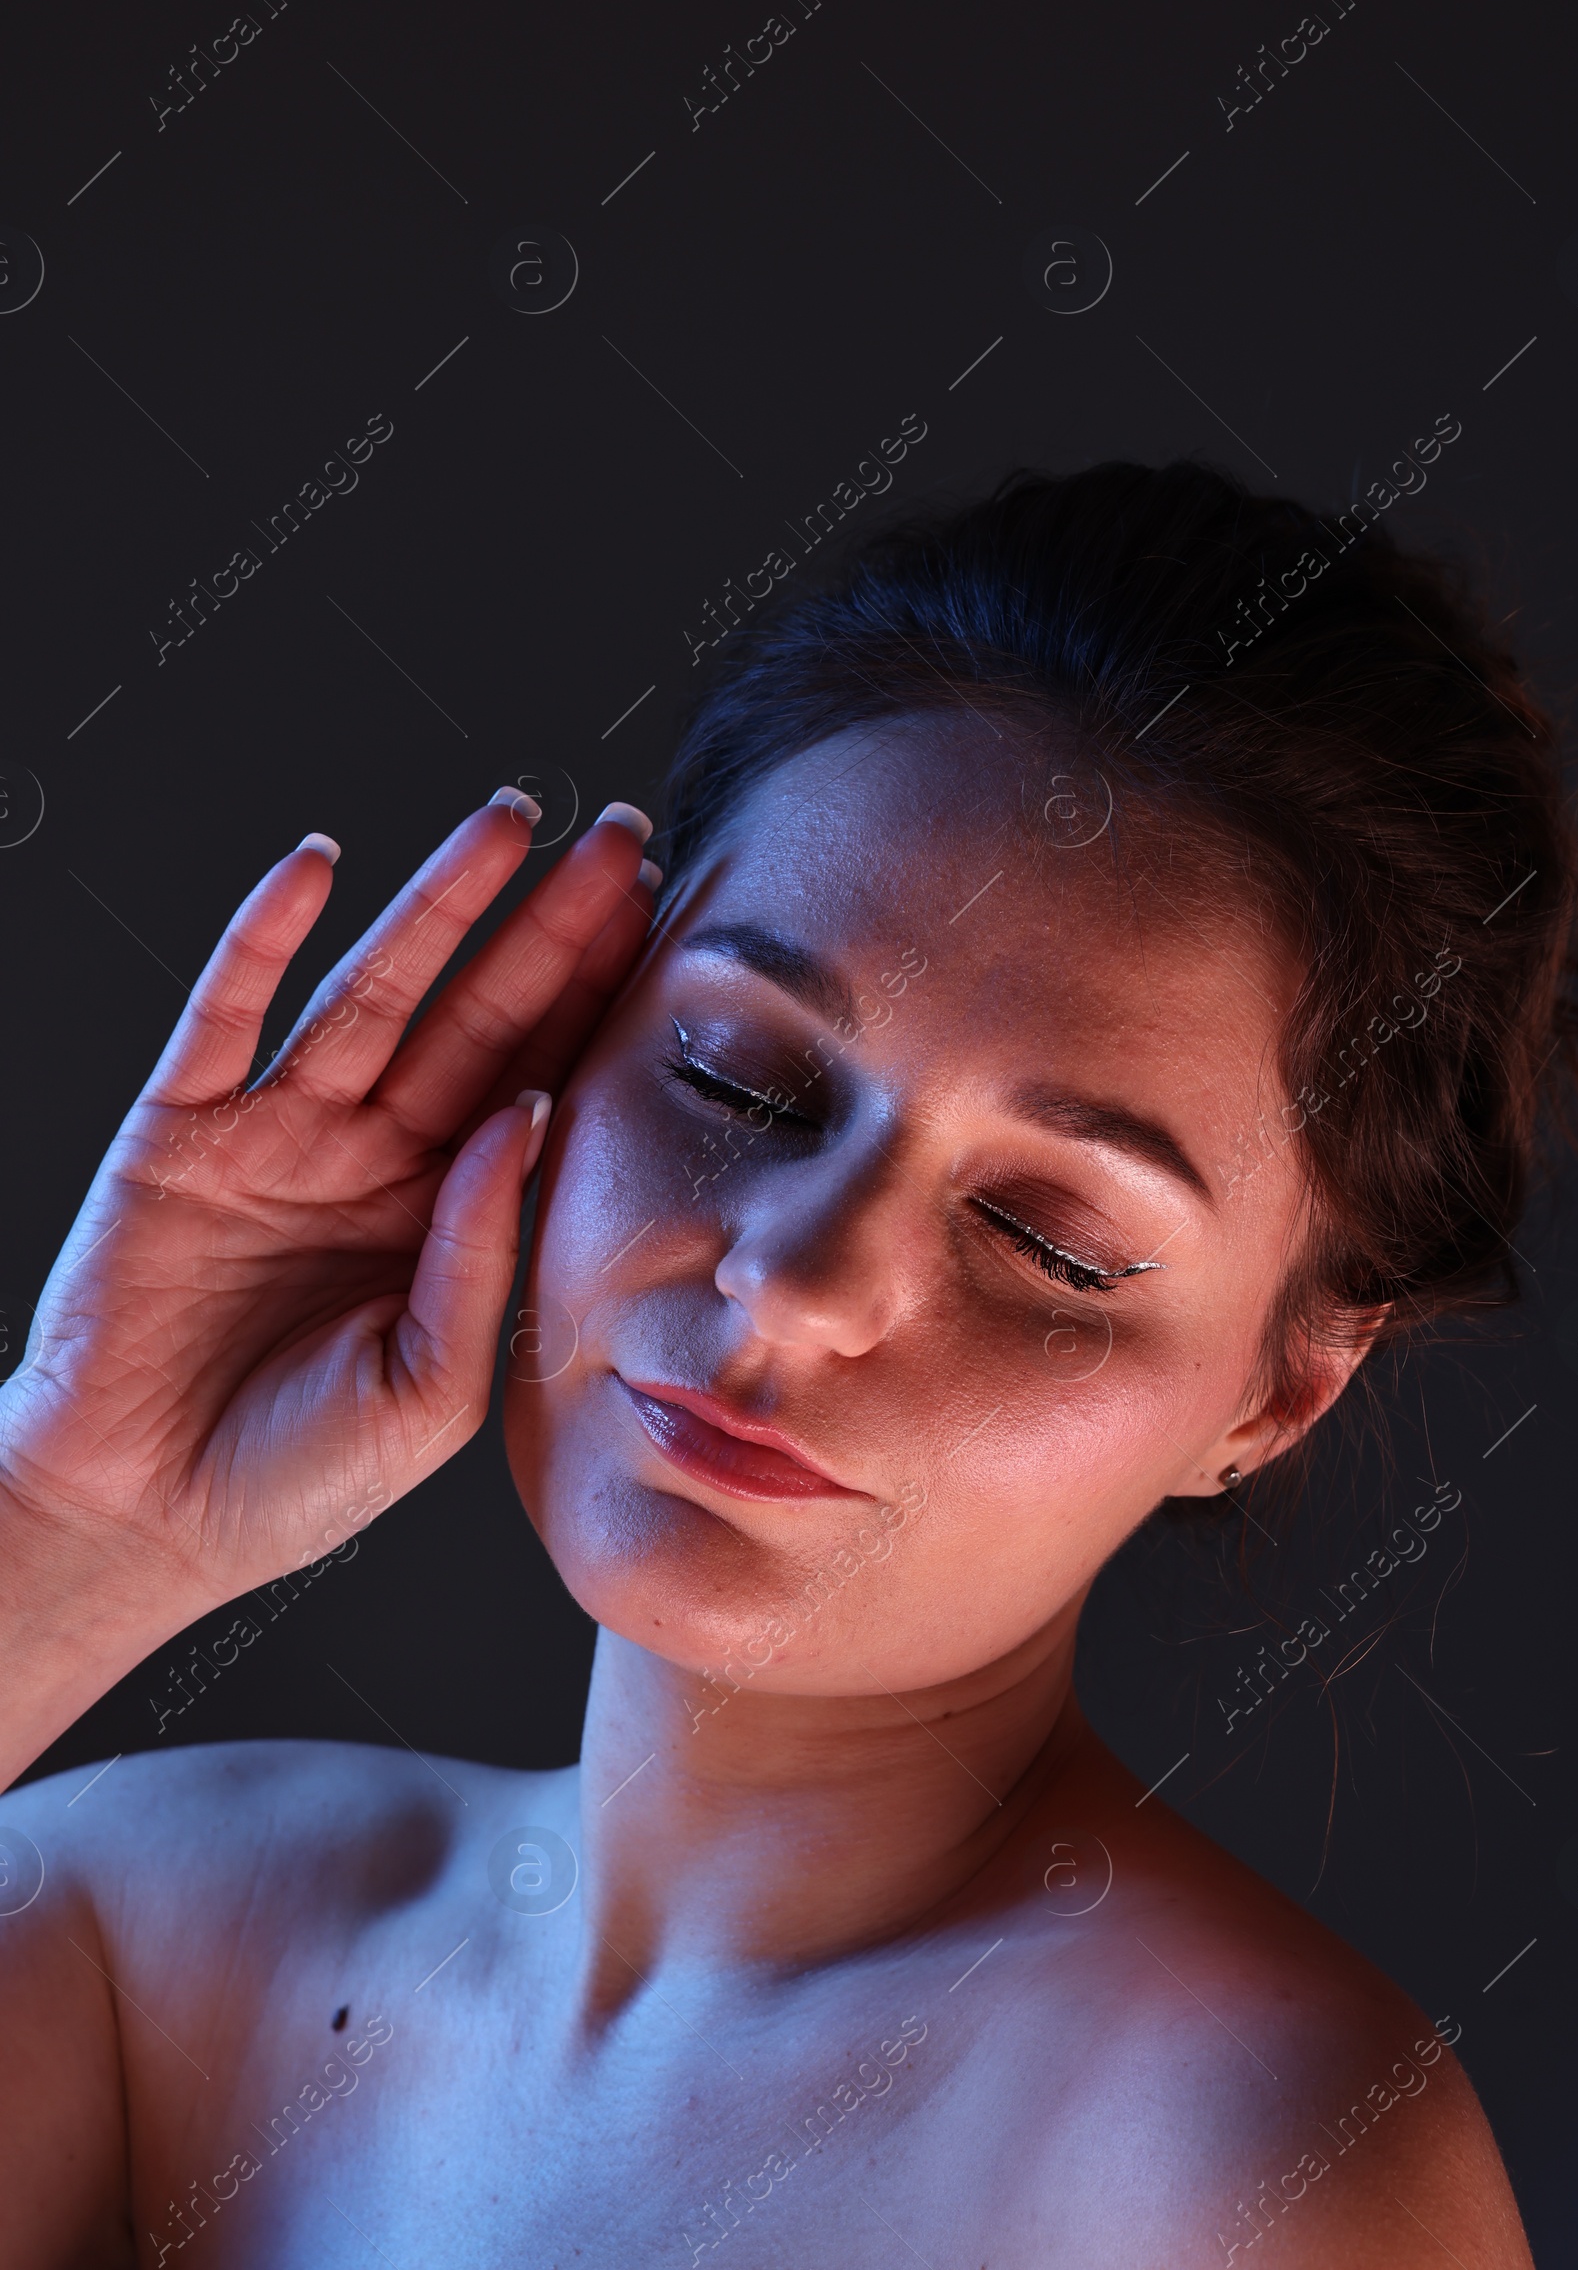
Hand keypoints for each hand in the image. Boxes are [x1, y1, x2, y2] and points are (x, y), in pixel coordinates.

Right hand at [0, 791, 656, 1628]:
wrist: (137, 1523)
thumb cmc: (292, 1480)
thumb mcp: (426, 1391)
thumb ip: (481, 1254)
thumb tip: (530, 1114)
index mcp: (444, 1214)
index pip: (540, 1080)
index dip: (599, 1001)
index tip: (671, 917)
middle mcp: (372, 1156)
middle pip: (478, 1015)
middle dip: (551, 927)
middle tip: (625, 836)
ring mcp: (277, 1132)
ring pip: (372, 992)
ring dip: (437, 903)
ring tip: (510, 821)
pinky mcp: (178, 1130)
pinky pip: (224, 1014)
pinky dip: (263, 937)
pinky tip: (318, 865)